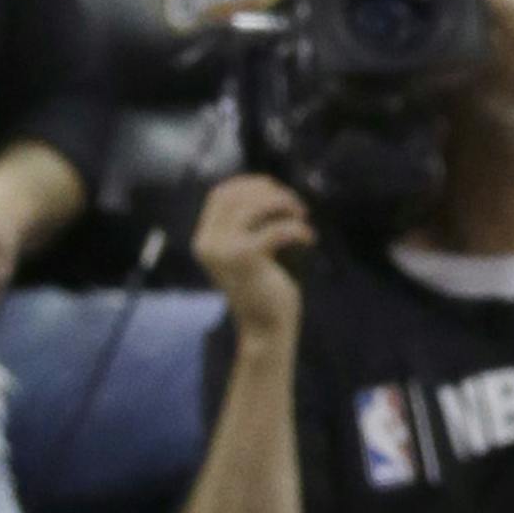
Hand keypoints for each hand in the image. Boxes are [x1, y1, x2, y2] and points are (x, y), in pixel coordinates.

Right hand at [192, 175, 312, 341]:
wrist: (265, 328)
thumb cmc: (262, 285)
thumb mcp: (245, 248)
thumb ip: (245, 222)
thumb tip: (265, 186)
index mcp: (204, 240)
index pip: (221, 194)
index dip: (249, 184)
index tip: (275, 189)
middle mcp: (208, 243)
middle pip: (237, 194)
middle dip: (270, 191)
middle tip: (295, 205)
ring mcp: (223, 251)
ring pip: (256, 205)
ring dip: (285, 204)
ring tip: (302, 217)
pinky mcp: (245, 258)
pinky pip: (277, 228)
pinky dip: (298, 229)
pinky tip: (309, 239)